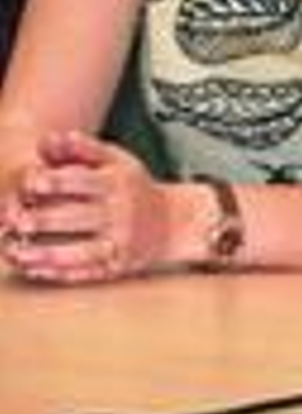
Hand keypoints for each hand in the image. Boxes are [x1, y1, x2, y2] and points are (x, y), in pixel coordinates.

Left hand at [0, 130, 175, 283]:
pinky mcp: (115, 266)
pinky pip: (85, 273)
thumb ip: (81, 149)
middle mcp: (119, 213)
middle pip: (77, 218)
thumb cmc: (133, 188)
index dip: (55, 182)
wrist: (174, 222)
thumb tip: (49, 139)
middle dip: (43, 221)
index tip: (30, 184)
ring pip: (79, 252)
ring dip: (45, 254)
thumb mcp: (115, 160)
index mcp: (117, 182)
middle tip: (16, 221)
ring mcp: (118, 242)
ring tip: (16, 252)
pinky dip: (57, 273)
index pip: (83, 181)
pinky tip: (34, 269)